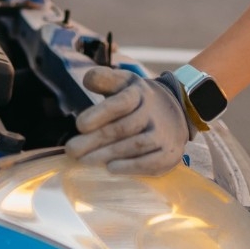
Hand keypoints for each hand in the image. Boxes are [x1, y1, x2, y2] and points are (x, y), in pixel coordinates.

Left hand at [66, 67, 194, 175]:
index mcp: (139, 93)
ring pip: (135, 145)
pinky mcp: (169, 153)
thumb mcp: (123, 83)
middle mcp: (153, 113)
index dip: (100, 113)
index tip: (80, 125)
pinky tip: (110, 169)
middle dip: (95, 140)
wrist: (177, 113)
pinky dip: (130, 167)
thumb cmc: (138, 101)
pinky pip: (151, 162)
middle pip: (123, 128)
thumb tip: (86, 80)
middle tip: (72, 150)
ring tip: (84, 161)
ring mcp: (163, 134)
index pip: (121, 102)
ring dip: (108, 154)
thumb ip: (103, 79)